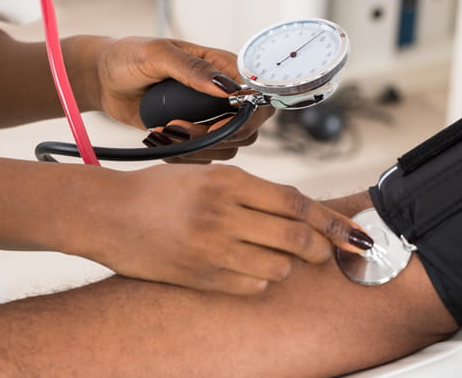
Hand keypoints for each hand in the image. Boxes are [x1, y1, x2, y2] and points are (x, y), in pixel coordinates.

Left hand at [68, 36, 273, 162]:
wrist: (103, 80)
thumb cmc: (128, 57)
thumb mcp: (156, 54)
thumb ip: (192, 68)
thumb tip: (226, 88)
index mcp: (222, 67)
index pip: (257, 95)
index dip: (247, 116)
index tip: (216, 124)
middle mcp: (222, 95)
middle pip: (248, 128)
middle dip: (218, 136)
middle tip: (179, 127)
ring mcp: (210, 118)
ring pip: (228, 147)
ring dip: (197, 147)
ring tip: (165, 130)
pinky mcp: (195, 137)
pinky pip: (205, 158)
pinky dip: (185, 157)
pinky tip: (161, 139)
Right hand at [70, 164, 373, 293]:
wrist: (107, 214)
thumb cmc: (160, 190)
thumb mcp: (207, 175)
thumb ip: (252, 192)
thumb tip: (301, 211)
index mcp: (228, 180)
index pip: (296, 202)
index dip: (331, 220)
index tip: (354, 233)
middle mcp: (222, 213)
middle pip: (296, 237)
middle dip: (322, 248)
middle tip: (326, 252)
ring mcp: (210, 248)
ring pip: (279, 268)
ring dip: (288, 265)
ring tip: (278, 258)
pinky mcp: (199, 277)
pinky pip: (252, 287)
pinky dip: (262, 281)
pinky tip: (251, 270)